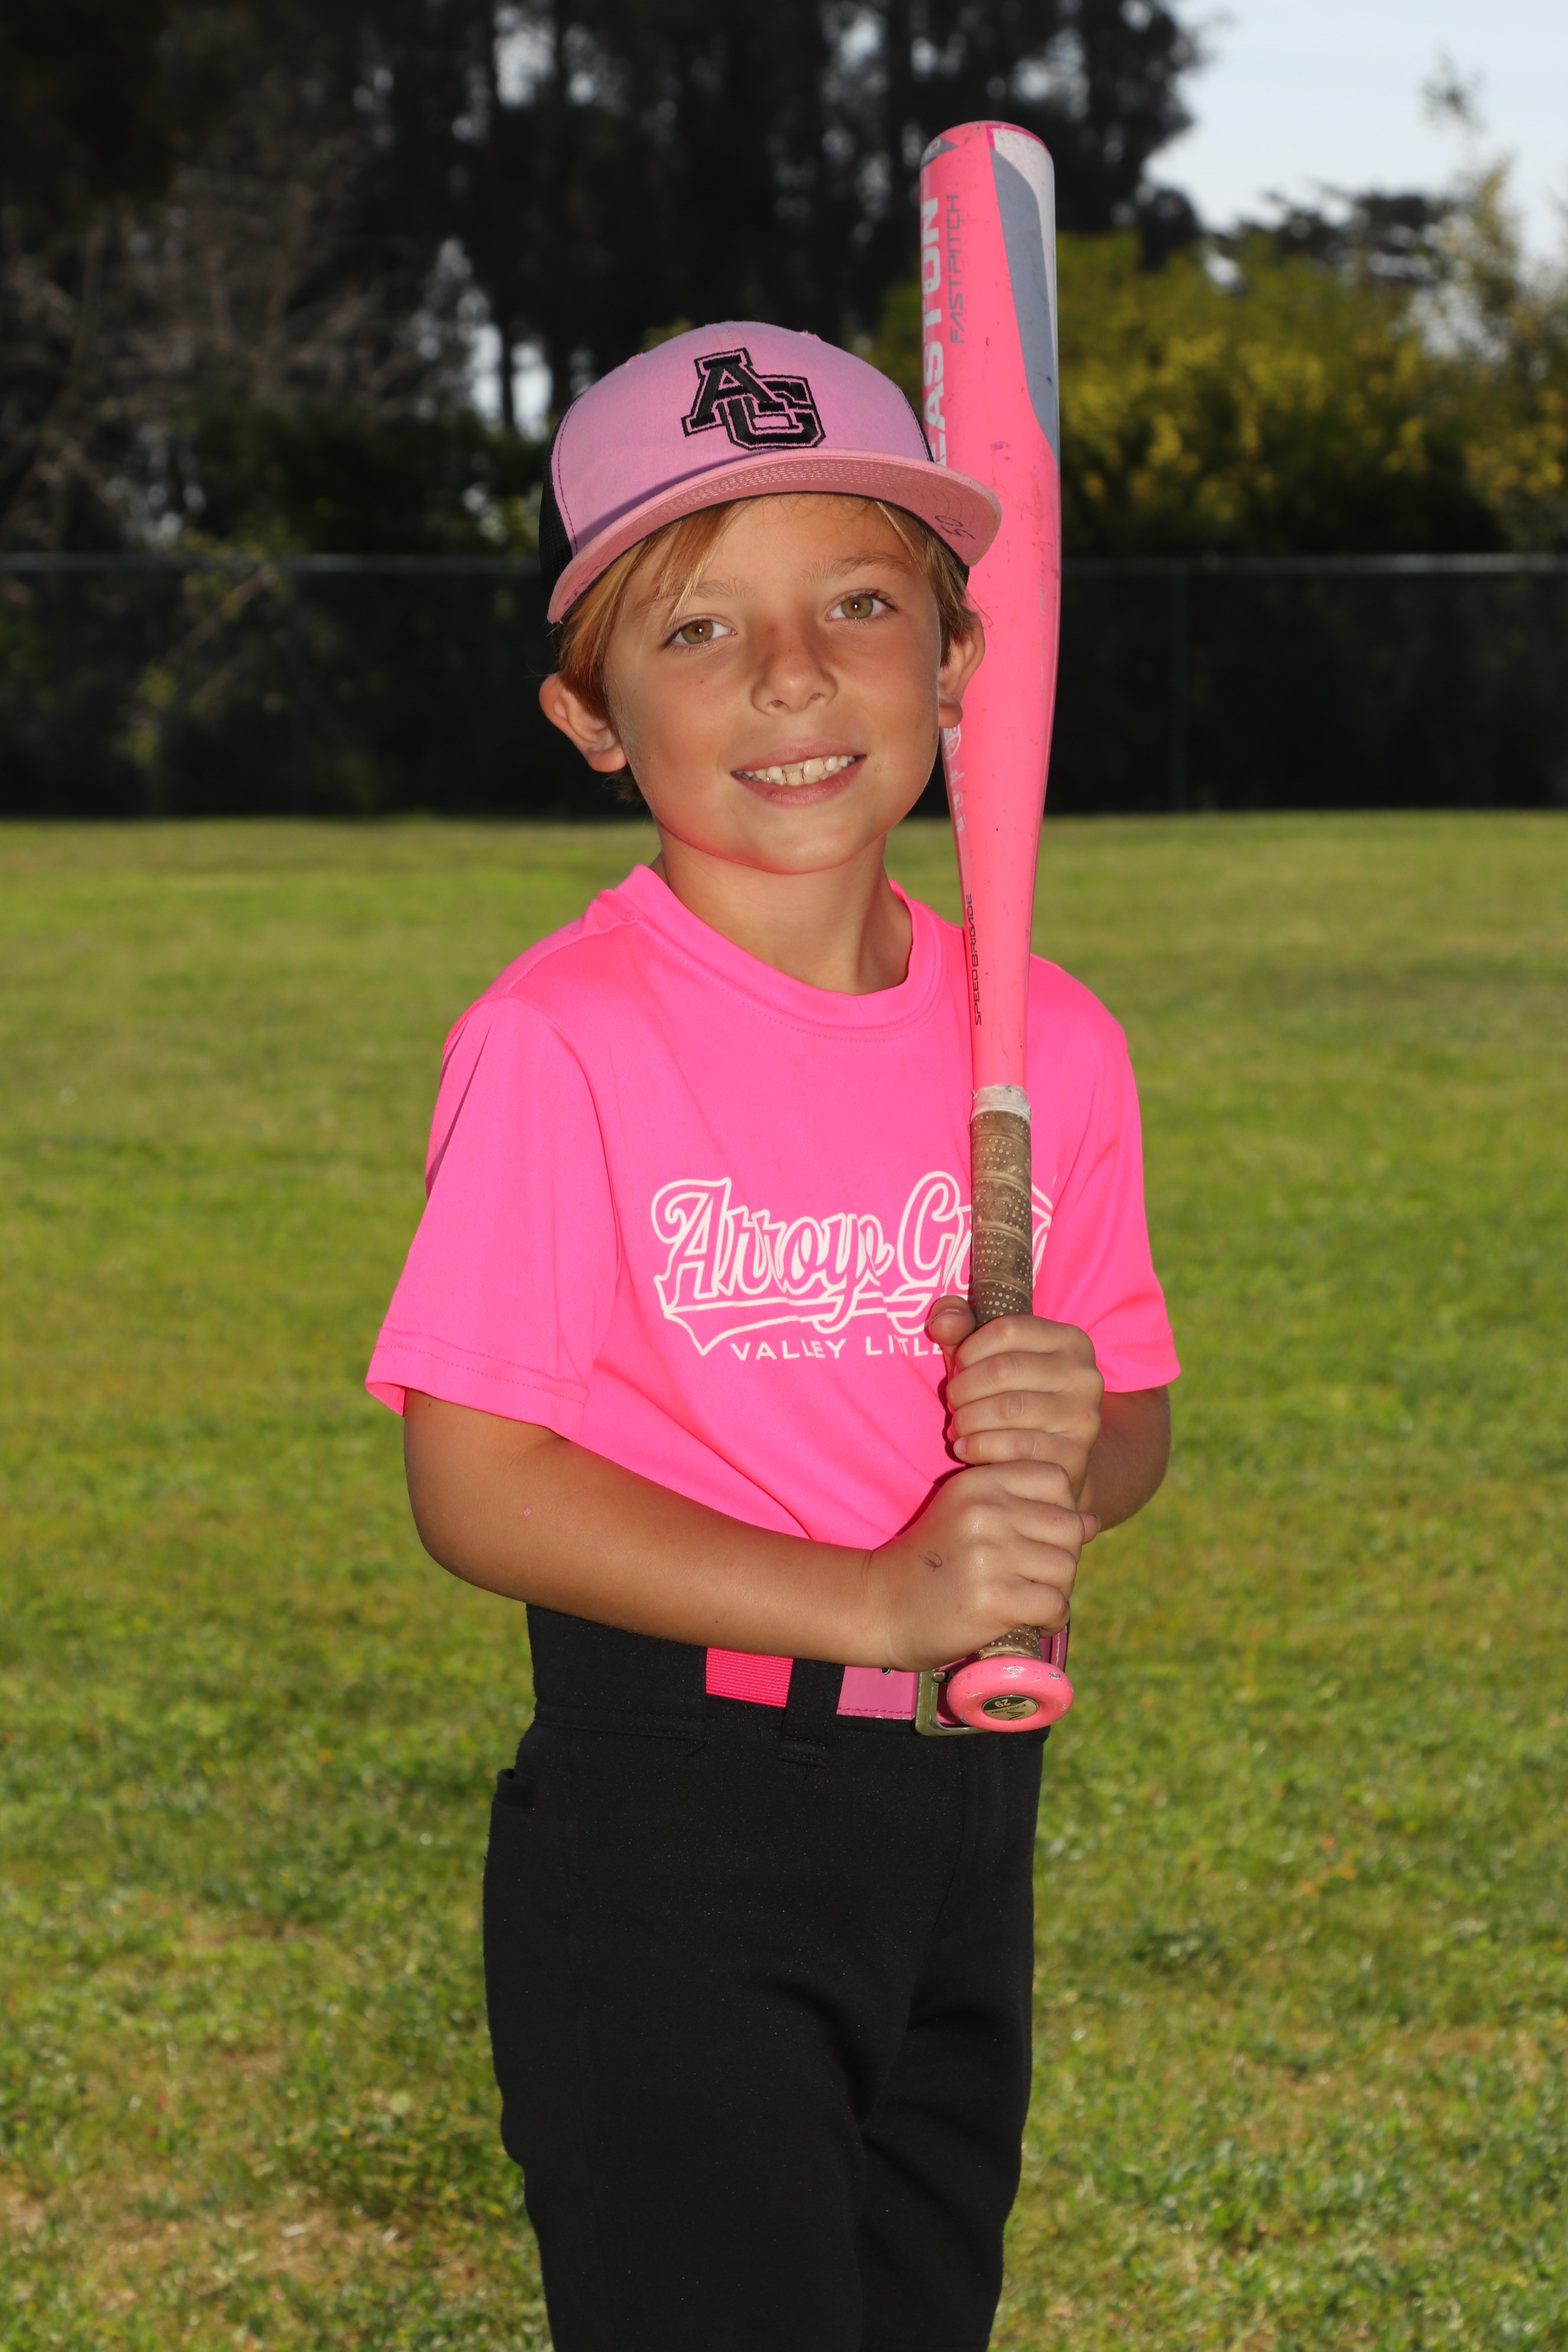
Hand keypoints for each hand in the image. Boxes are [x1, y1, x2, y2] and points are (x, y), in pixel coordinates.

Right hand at [866, 1457, 1092, 1671]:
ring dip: (1056, 1590)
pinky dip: (1050, 1619)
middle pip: (1070, 1525)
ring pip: (1066, 1567)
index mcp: (978, 1481)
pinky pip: (1055, 1604)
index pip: (1057, 1477)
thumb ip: (1027, 1511)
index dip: (1059, 1510)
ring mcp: (988, 1553)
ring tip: (1027, 1599)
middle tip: (1032, 1578)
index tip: (1034, 1538)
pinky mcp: (992, 1597)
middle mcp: (984, 1510)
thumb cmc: (931, 1563)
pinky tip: (1028, 1621)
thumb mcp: (969, 1517)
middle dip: (1061, 1556)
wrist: (879, 1606)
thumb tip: (1092, 1522)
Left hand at [926, 1296, 1103, 1497]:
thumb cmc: (1016, 1396)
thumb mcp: (990, 1358)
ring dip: (967, 1419)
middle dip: (964, 1387)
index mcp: (1070, 1341)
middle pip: (1005, 1369)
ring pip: (1009, 1409)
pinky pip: (1017, 1447)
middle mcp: (1084, 1376)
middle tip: (951, 1401)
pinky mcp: (1074, 1456)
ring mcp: (1083, 1417)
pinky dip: (979, 1447)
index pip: (1008, 1329)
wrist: (1057, 1455)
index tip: (957, 1367)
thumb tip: (942, 1321)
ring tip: (956, 1427)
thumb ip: (962, 1331)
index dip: (970, 1348)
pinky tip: (965, 1448)